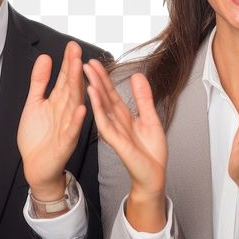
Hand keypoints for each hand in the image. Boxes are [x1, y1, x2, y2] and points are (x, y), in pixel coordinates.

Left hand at [17, 42, 86, 200]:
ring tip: (80, 72)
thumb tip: (45, 57)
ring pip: (74, 105)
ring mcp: (68, 126)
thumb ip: (39, 81)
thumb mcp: (34, 103)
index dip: (67, 63)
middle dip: (74, 70)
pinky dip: (77, 120)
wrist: (36, 166)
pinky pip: (73, 130)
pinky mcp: (66, 142)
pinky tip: (82, 109)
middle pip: (72, 88)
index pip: (65, 78)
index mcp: (59, 101)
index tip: (71, 46)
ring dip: (78, 89)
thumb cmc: (38, 137)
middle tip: (77, 52)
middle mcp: (66, 111)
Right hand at [83, 60, 167, 231]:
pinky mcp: (116, 141)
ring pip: (101, 107)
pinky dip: (98, 108)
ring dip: (93, 90)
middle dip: (95, 79)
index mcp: (123, 116)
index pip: (111, 93)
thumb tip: (138, 76)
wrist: (154, 175)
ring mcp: (114, 131)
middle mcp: (116, 122)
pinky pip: (104, 122)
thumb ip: (143, 98)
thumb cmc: (151, 152)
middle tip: (85, 63)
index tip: (94, 63)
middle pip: (103, 97)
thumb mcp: (151, 118)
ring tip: (86, 74)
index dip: (104, 77)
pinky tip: (92, 95)